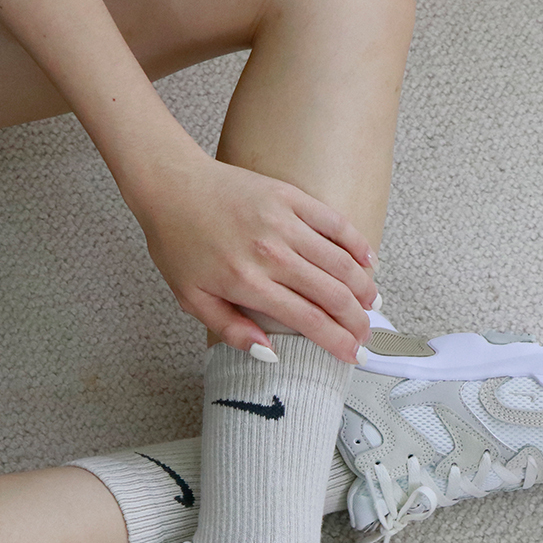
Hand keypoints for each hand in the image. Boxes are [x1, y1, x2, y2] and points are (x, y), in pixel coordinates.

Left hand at [124, 142, 377, 362]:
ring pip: (340, 262)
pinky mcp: (289, 196)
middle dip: (357, 322)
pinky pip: (334, 223)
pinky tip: (369, 262)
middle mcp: (271, 253)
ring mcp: (283, 221)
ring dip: (363, 288)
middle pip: (332, 294)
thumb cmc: (179, 245)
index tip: (354, 357)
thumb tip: (270, 355)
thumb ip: (231, 330)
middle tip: (366, 337)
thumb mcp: (192, 299)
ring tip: (372, 306)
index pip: (309, 320)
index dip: (338, 343)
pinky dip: (357, 244)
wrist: (170, 185)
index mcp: (248, 283)